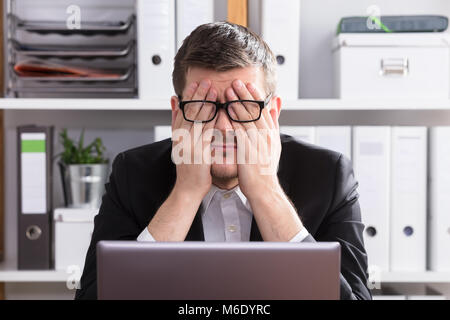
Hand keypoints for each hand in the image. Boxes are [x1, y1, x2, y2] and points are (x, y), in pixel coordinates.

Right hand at [171, 79, 216, 200]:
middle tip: (206, 82)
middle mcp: (181, 139)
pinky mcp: (199, 153)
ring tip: (213, 91)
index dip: (189, 96)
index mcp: (177, 136)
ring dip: (206, 104)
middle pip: (189, 112)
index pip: (182, 111)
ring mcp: (189, 146)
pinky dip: (213, 121)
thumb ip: (177, 124)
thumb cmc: (188, 168)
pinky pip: (206, 134)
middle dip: (198, 95)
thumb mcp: (179, 144)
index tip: (196, 84)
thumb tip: (175, 104)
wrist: (187, 189)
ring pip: (197, 121)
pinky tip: (219, 112)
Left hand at [225, 79, 281, 201]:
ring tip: (229, 92)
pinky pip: (240, 133)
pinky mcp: (248, 151)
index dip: (255, 96)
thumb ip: (273, 124)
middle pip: (255, 111)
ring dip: (237, 104)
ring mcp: (258, 144)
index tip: (247, 84)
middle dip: (245, 95)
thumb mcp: (274, 144)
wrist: (264, 189)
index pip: (263, 110)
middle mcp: (266, 137)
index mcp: (271, 134)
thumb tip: (276, 106)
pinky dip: (233, 120)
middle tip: (236, 82)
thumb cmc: (265, 169)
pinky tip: (226, 112)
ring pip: (248, 119)